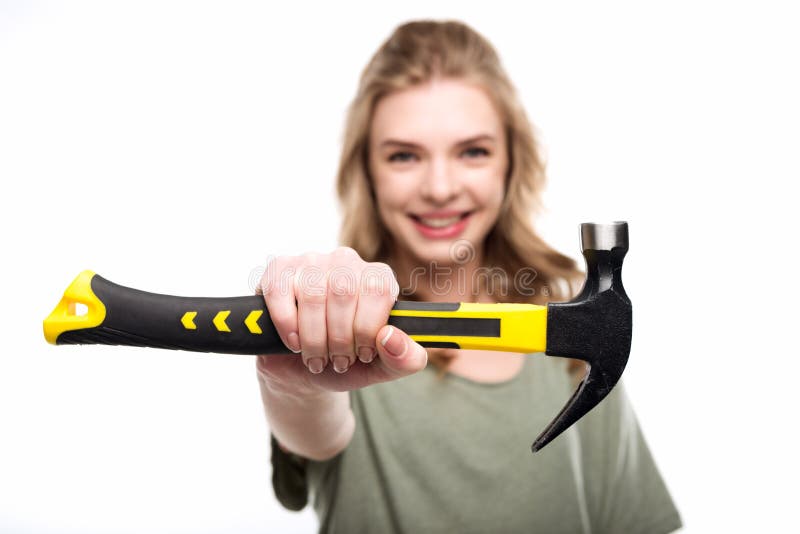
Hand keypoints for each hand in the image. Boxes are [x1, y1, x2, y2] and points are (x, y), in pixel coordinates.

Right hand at [254, 247, 427, 395]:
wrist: (301, 371)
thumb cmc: (345, 361)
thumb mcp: (382, 368)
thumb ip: (405, 359)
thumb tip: (391, 337)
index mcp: (378, 278)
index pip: (378, 289)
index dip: (368, 328)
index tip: (362, 355)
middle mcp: (346, 262)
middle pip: (344, 291)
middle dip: (339, 338)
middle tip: (336, 361)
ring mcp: (311, 261)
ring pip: (312, 293)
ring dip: (313, 336)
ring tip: (316, 357)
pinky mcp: (279, 269)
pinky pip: (280, 289)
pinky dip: (286, 323)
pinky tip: (294, 341)